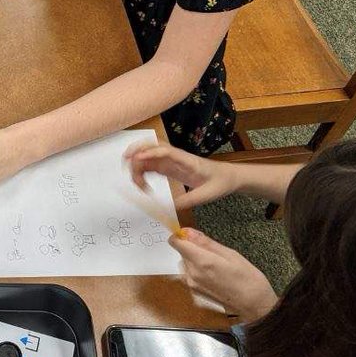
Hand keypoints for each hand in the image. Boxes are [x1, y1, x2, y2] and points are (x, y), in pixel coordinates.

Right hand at [124, 142, 239, 209]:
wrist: (228, 177)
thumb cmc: (220, 182)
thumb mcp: (207, 194)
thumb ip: (189, 200)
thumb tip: (169, 208)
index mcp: (186, 160)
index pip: (165, 151)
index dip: (149, 153)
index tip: (137, 160)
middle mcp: (176, 158)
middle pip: (151, 147)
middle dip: (136, 152)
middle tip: (127, 167)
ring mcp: (172, 162)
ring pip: (148, 157)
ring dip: (137, 165)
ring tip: (138, 184)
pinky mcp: (170, 168)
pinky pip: (151, 166)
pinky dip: (142, 172)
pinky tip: (142, 185)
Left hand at [168, 228, 277, 322]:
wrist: (254, 305)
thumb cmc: (248, 278)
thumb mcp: (230, 254)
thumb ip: (205, 242)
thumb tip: (187, 232)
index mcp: (201, 261)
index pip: (176, 243)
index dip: (181, 236)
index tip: (192, 236)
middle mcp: (191, 273)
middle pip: (182, 252)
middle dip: (194, 249)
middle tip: (214, 253)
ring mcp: (191, 285)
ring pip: (185, 263)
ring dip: (195, 260)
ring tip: (216, 266)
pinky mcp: (194, 292)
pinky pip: (189, 274)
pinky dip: (197, 270)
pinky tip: (214, 275)